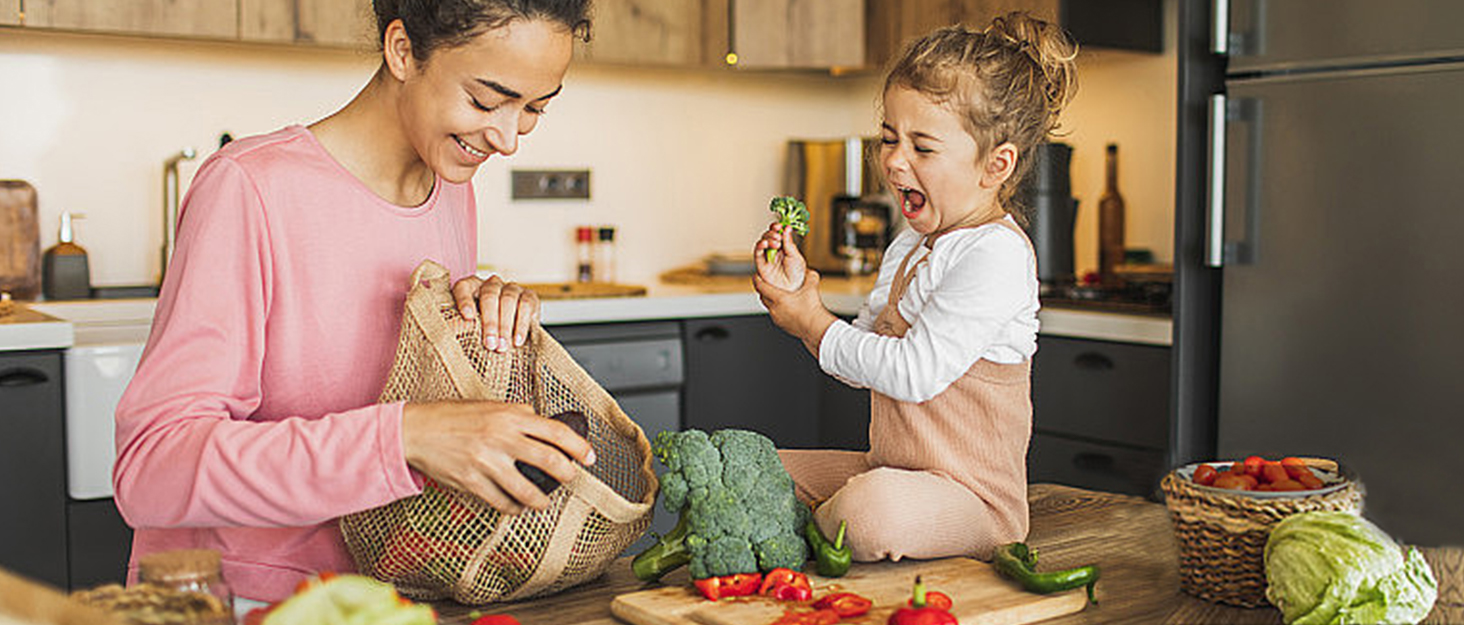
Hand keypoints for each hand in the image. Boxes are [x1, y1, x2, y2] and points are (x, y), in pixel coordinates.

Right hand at [401, 401, 594, 514]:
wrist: (416, 430)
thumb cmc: (453, 417)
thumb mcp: (490, 405)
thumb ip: (519, 414)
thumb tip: (545, 426)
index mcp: (509, 416)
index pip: (556, 432)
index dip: (579, 447)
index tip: (589, 457)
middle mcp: (501, 437)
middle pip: (550, 461)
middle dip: (567, 475)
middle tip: (570, 478)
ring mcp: (486, 462)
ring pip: (527, 491)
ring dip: (541, 501)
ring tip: (543, 502)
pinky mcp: (471, 482)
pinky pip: (501, 502)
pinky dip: (513, 507)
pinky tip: (516, 506)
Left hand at [452, 275, 539, 352]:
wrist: (514, 333)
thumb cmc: (486, 331)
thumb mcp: (473, 328)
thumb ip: (466, 329)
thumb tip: (457, 344)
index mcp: (472, 288)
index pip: (463, 287)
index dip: (464, 300)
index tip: (467, 317)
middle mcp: (491, 284)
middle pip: (489, 296)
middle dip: (490, 322)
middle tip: (489, 344)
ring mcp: (511, 288)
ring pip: (508, 300)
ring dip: (505, 326)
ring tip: (502, 346)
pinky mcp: (529, 295)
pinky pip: (526, 305)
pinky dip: (521, 325)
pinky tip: (517, 340)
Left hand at [753, 267, 836, 356]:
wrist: (815, 328)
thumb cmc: (812, 311)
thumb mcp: (811, 288)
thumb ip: (809, 276)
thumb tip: (808, 271)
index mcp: (779, 299)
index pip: (761, 287)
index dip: (757, 280)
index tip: (756, 275)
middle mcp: (775, 309)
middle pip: (762, 297)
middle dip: (762, 289)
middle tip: (765, 283)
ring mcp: (777, 318)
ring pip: (768, 306)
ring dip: (769, 300)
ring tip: (775, 294)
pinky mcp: (781, 325)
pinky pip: (774, 314)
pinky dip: (775, 309)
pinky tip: (783, 306)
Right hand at [754, 223, 805, 290]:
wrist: (792, 289)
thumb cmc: (796, 276)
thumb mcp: (795, 256)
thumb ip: (789, 243)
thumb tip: (787, 228)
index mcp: (784, 247)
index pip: (779, 234)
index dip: (778, 228)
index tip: (780, 225)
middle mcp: (775, 251)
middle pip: (769, 236)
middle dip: (773, 233)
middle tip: (778, 235)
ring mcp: (767, 257)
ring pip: (762, 242)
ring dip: (767, 238)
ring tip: (776, 241)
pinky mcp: (761, 264)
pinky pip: (757, 252)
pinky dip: (760, 246)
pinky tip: (765, 244)